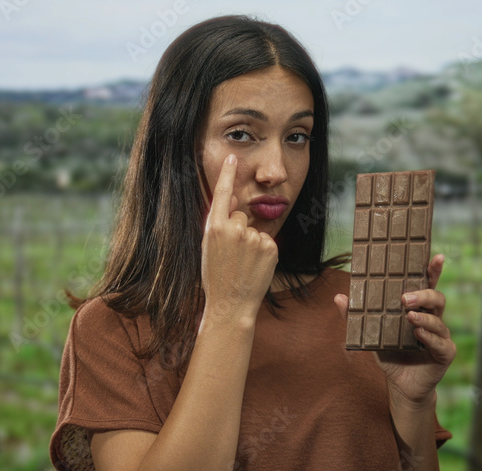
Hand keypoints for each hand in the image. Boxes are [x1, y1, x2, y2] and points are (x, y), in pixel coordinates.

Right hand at [201, 154, 278, 320]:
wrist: (231, 303)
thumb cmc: (216, 276)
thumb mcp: (210, 246)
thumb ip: (220, 220)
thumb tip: (234, 196)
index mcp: (214, 228)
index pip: (221, 194)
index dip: (226, 174)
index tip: (232, 157)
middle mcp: (234, 229)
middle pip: (240, 215)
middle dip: (238, 229)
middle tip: (231, 255)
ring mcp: (254, 238)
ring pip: (254, 229)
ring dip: (250, 242)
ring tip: (242, 264)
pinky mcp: (270, 247)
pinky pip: (266, 240)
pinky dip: (262, 251)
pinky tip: (254, 266)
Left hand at [334, 254, 456, 405]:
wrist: (401, 387)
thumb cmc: (390, 355)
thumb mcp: (372, 334)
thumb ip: (357, 317)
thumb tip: (339, 297)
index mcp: (419, 309)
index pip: (428, 285)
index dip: (433, 271)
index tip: (437, 257)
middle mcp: (433, 319)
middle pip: (437, 298)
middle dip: (423, 294)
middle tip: (404, 298)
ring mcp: (442, 336)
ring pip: (439, 320)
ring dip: (424, 316)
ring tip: (409, 316)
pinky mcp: (445, 353)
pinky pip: (441, 343)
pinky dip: (429, 337)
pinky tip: (418, 334)